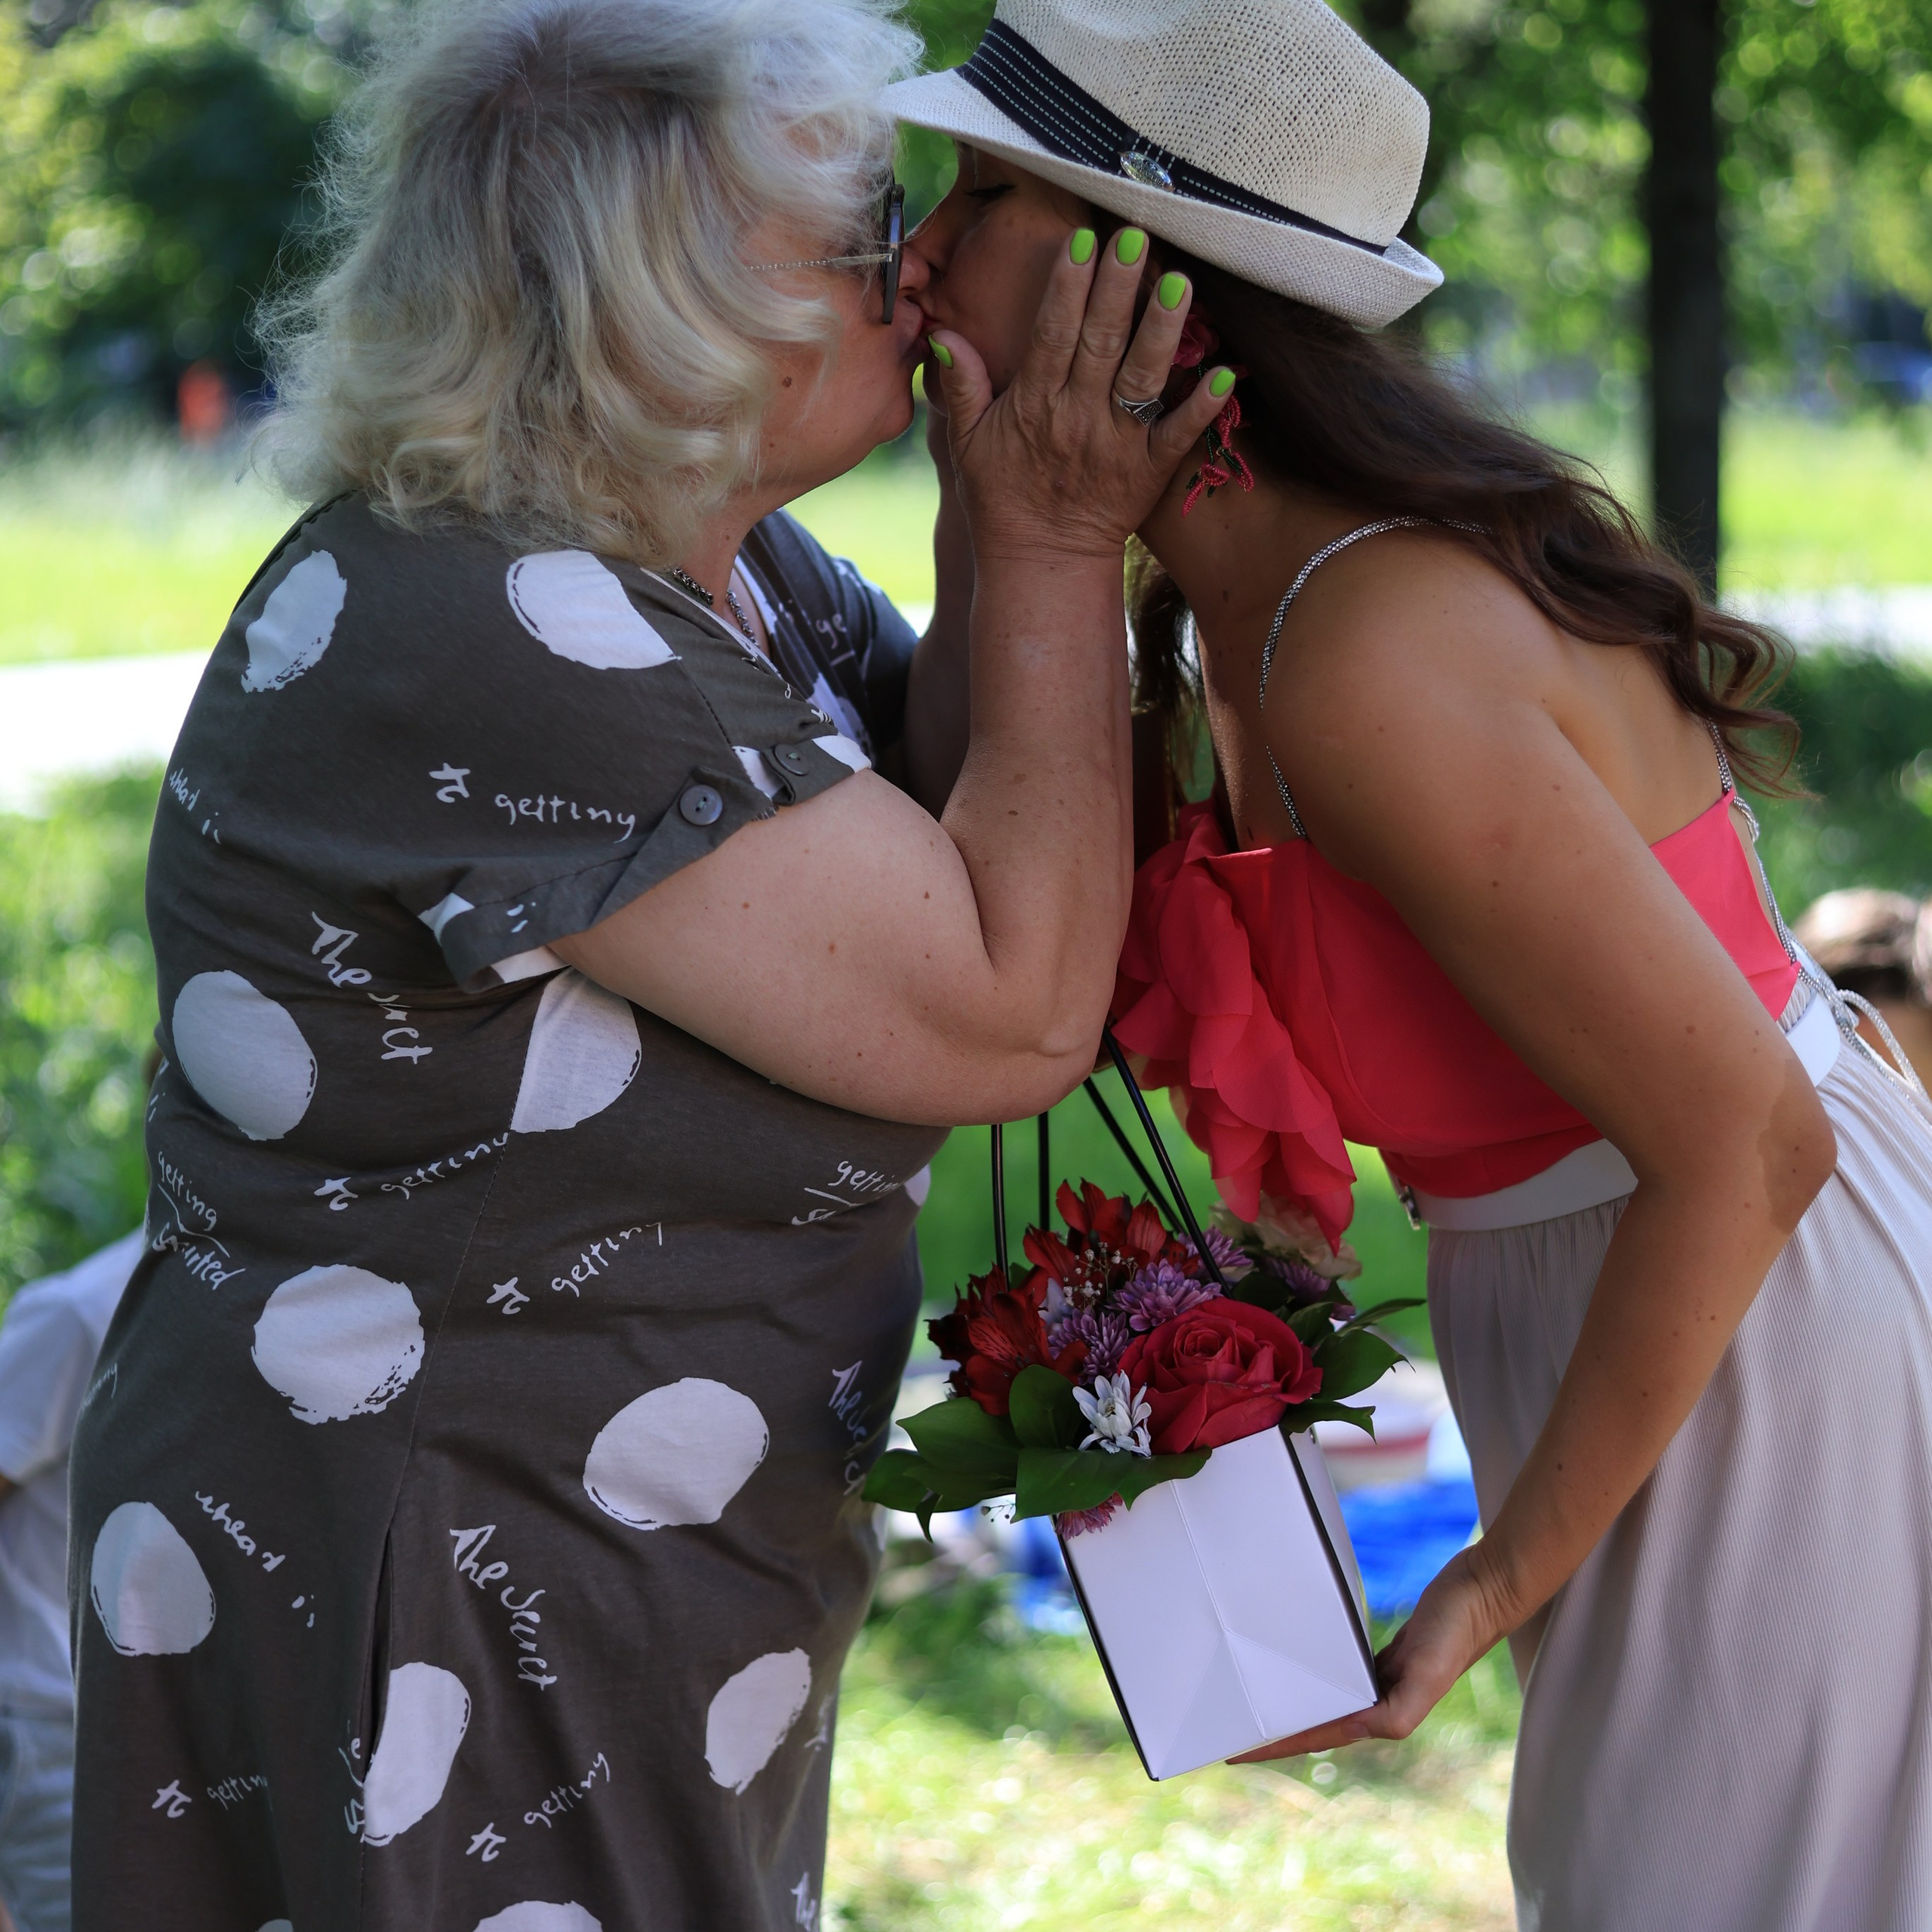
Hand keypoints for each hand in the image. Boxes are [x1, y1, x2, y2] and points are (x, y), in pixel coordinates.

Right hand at [924, 229, 1231, 562]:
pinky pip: (1178, 436)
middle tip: (1135, 235)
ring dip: (1163, 331)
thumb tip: (943, 331)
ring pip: (1142, 379)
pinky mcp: (1148, 472)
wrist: (1039, 564)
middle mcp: (1077, 419)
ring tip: (1180, 283)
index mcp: (1034, 405)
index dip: (1067, 288)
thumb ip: (960, 384)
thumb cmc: (1002, 499)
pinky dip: (1202, 408)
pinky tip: (1224, 373)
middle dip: (1117, 288)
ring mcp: (1117, 445)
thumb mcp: (967, 442)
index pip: (1051, 335)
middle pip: (1100, 343)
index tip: (1082, 241)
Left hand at [1227, 1544, 1518, 1762]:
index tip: (1238, 1753)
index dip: (1277, 1747)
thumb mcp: (1428, 1671)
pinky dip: (1318, 1681)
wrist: (1483, 1589)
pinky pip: (1342, 1677)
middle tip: (1234, 1732)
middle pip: (1317, 1725)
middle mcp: (1381, 1704)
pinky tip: (1301, 1674)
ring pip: (1327, 1703)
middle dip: (1279, 1733)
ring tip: (1258, 1706)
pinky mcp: (1385, 1657)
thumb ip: (1402, 1708)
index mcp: (1385, 1715)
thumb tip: (1371, 1727)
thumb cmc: (1456, 1629)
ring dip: (1296, 1708)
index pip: (1318, 1736)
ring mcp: (1384, 1681)